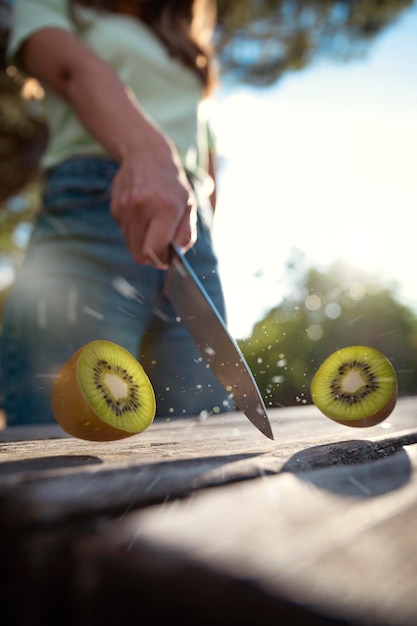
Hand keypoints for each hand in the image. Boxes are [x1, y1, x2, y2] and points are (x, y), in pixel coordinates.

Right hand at [110, 133, 196, 268]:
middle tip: (161, 246)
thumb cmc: (172, 184)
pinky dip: (134, 231)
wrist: (145, 154)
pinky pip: (124, 233)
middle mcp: (142, 207)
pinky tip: (142, 214)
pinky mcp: (115, 209)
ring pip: (131, 245)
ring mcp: (125, 208)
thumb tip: (176, 255)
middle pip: (139, 254)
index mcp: (165, 208)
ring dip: (142, 243)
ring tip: (152, 225)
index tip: (167, 257)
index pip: (153, 250)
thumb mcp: (189, 205)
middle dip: (151, 256)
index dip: (160, 260)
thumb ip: (185, 233)